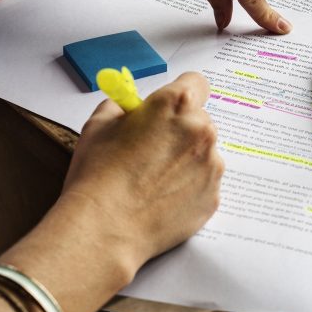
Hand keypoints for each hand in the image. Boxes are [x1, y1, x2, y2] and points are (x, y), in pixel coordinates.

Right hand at [62, 72, 223, 266]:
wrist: (104, 228)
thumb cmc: (98, 175)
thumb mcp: (99, 124)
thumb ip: (122, 105)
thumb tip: (131, 105)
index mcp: (175, 104)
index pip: (196, 83)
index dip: (180, 93)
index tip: (170, 107)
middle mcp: (202, 131)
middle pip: (200, 120)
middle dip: (180, 130)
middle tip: (152, 150)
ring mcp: (212, 166)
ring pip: (204, 153)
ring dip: (186, 160)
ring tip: (153, 180)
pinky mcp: (213, 196)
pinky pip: (204, 183)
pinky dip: (189, 187)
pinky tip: (162, 198)